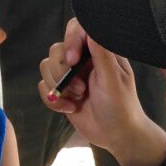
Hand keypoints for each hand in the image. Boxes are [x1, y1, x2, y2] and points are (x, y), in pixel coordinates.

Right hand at [38, 18, 164, 163]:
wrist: (116, 136)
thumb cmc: (122, 107)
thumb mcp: (113, 80)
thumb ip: (102, 54)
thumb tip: (92, 30)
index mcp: (100, 51)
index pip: (78, 29)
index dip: (71, 40)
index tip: (73, 60)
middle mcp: (84, 59)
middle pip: (57, 49)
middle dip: (63, 72)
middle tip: (81, 89)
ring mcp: (71, 74)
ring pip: (47, 66)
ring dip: (59, 86)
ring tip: (78, 98)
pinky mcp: (62, 90)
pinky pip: (44, 86)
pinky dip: (53, 99)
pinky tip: (70, 108)